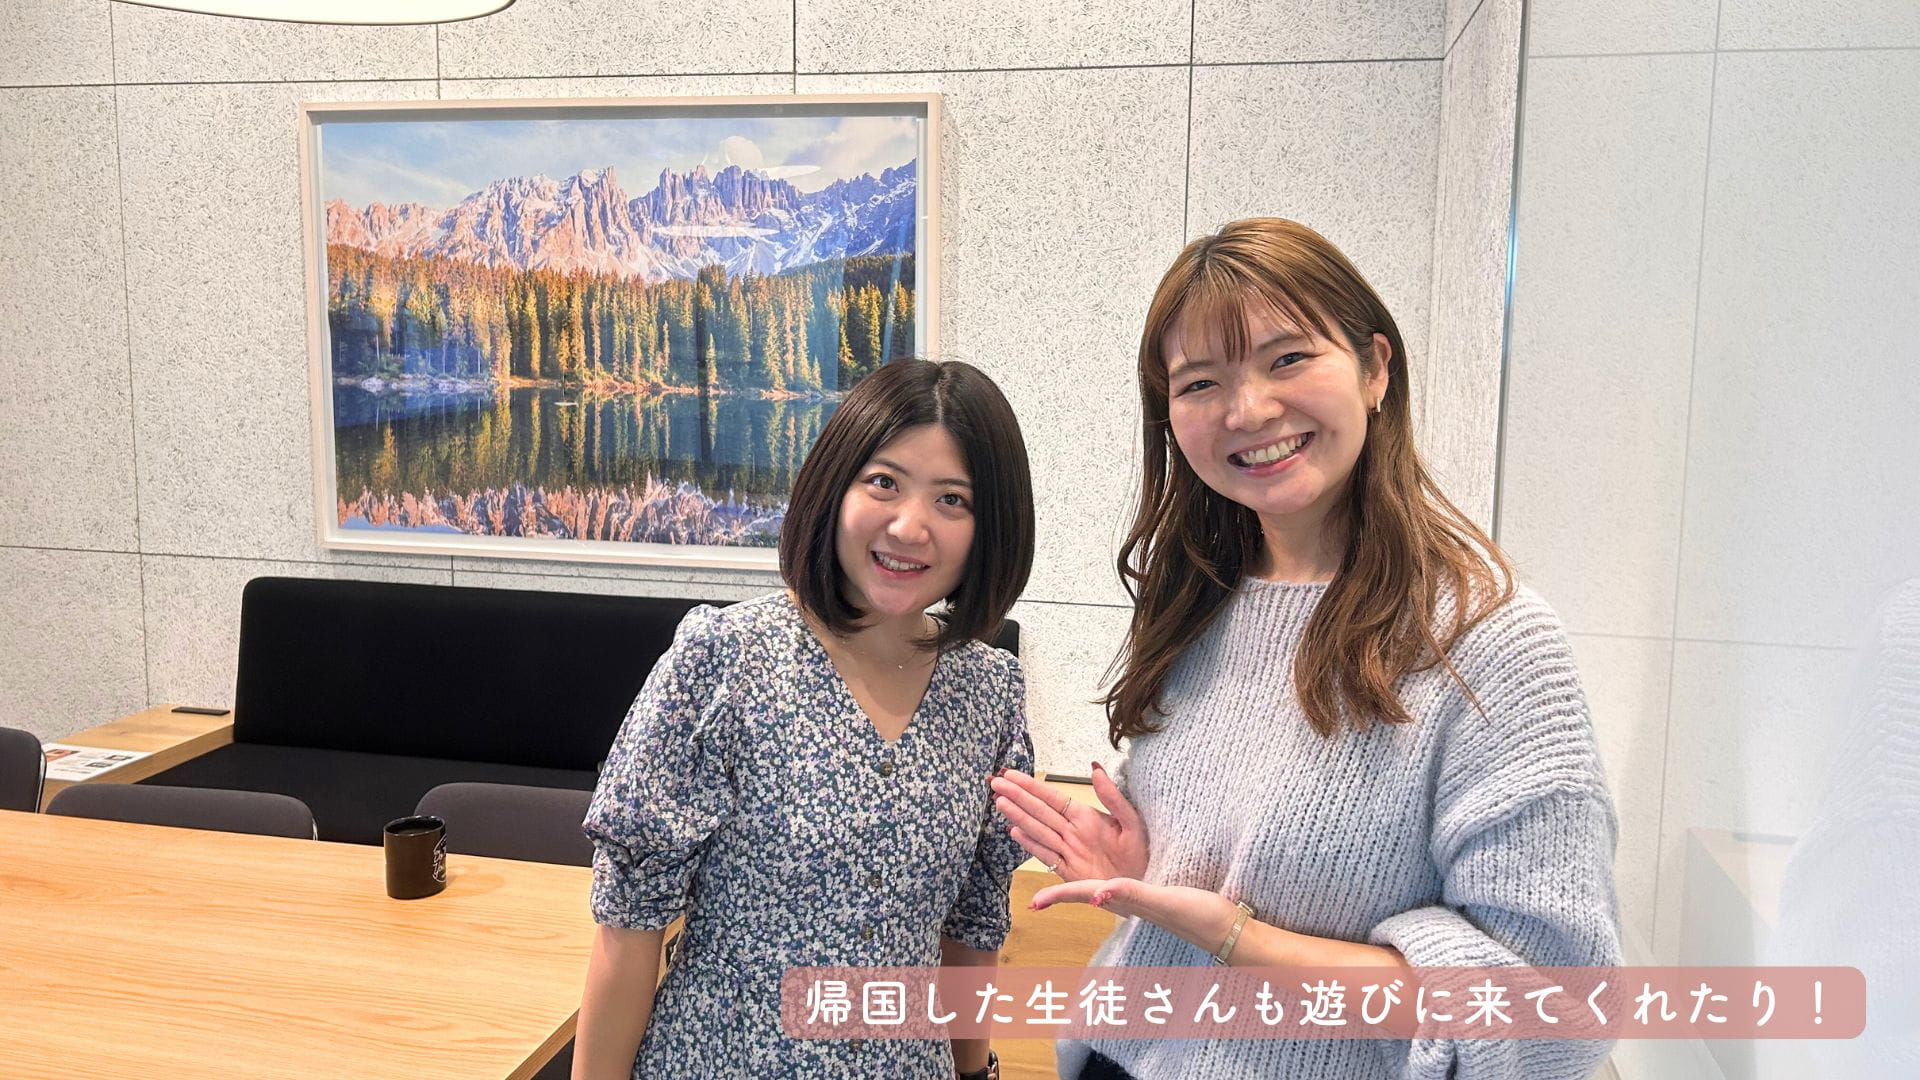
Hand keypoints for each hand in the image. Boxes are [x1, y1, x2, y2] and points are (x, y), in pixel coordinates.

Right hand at [989, 763, 1147, 881]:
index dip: (1031, 786)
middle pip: (1039, 811)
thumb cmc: (1144, 853)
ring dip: (1018, 816)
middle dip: (1017, 796)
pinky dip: (1030, 844)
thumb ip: (1112, 797)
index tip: (1012, 774)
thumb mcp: (1133, 821)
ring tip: (999, 801)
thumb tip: (1096, 768)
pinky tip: (1015, 832)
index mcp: (1087, 817)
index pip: (1052, 798)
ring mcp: (1069, 852)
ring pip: (1038, 830)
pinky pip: (1046, 855)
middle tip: (995, 781)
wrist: (1149, 885)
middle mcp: (1073, 832)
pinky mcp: (1069, 873)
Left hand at [1030, 877, 1238, 954]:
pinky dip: (1101, 889)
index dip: (1057, 895)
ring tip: (1054, 893)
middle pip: (1083, 894)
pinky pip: (1118, 892)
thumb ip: (1131, 895)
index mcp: (1125, 901)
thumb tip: (1096, 896)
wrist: (1228, 930)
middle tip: (1034, 902)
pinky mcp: (1151, 900)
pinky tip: (1099, 891)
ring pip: (1097, 894)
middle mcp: (1126, 904)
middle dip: (1058, 895)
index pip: (1082, 893)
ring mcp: (1138, 903)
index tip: (1033, 903)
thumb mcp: (1162, 901)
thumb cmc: (1199, 916)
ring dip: (1074, 891)